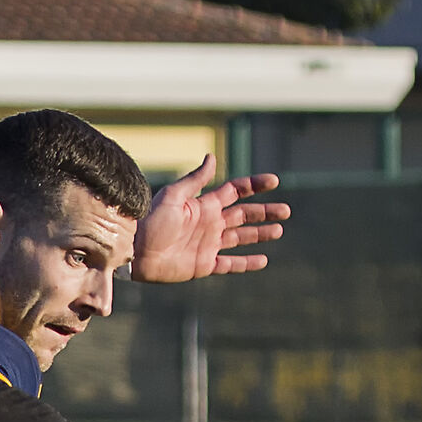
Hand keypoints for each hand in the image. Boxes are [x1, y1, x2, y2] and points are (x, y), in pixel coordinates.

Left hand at [130, 156, 290, 281]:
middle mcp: (209, 223)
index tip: (274, 181)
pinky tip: (263, 260)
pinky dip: (246, 263)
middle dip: (265, 213)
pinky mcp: (203, 265)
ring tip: (279, 231)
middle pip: (244, 215)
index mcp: (204, 205)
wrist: (134, 252)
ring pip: (241, 238)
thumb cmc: (150, 221)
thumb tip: (212, 157)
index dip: (254, 185)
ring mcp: (208, 244)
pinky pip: (230, 264)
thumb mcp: (173, 196)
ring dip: (260, 235)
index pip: (235, 191)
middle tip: (286, 211)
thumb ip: (195, 180)